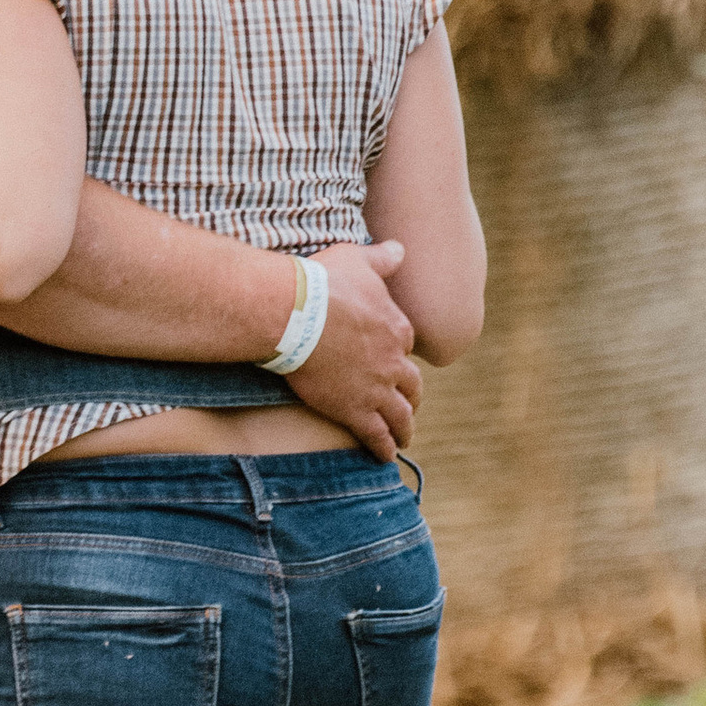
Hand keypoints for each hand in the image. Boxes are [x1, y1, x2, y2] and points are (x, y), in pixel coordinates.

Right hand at [286, 240, 421, 462]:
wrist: (294, 313)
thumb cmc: (323, 283)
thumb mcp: (358, 260)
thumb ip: (382, 259)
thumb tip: (401, 249)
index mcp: (396, 327)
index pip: (404, 344)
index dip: (397, 352)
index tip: (391, 358)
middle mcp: (393, 361)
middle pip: (411, 384)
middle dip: (411, 395)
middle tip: (409, 403)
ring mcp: (376, 388)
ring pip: (400, 413)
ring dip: (404, 426)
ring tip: (405, 437)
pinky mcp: (354, 410)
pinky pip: (376, 434)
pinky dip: (383, 446)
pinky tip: (384, 457)